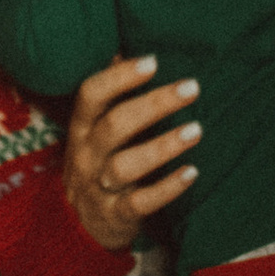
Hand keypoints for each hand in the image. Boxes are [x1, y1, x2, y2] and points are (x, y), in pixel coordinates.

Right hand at [62, 50, 200, 249]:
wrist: (78, 227)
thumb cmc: (98, 163)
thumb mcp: (94, 130)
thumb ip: (111, 96)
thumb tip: (124, 48)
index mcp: (81, 127)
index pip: (91, 94)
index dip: (119, 77)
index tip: (153, 61)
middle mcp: (86, 155)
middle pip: (114, 125)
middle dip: (153, 105)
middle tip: (191, 88)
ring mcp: (98, 187)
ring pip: (125, 165)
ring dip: (162, 147)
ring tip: (196, 130)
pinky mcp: (115, 216)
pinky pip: (139, 203)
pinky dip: (166, 188)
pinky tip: (192, 173)